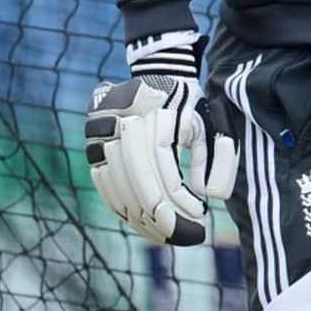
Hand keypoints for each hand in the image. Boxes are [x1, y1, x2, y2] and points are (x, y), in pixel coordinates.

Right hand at [85, 31, 237, 245]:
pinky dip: (124, 208)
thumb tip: (211, 196)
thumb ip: (219, 158)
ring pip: (119, 190)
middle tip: (186, 235)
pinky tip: (145, 222)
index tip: (201, 215)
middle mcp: (122, 124)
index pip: (162, 170)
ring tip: (168, 234)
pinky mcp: (91, 145)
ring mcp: (101, 135)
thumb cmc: (189, 103)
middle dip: (163, 219)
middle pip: (138, 186)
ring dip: (143, 220)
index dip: (180, 200)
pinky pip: (104, 186)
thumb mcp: (210, 124)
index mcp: (153, 115)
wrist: (156, 74)